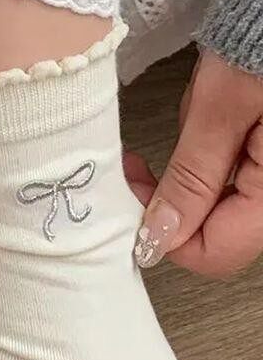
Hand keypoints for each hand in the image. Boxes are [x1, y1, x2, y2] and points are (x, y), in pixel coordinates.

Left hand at [126, 51, 262, 275]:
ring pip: (218, 208)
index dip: (162, 235)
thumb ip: (192, 176)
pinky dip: (203, 164)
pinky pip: (230, 179)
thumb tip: (157, 235)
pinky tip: (199, 131)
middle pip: (215, 232)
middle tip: (136, 170)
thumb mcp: (222, 107)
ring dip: (183, 183)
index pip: (213, 252)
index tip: (130, 195)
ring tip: (171, 139)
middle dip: (168, 205)